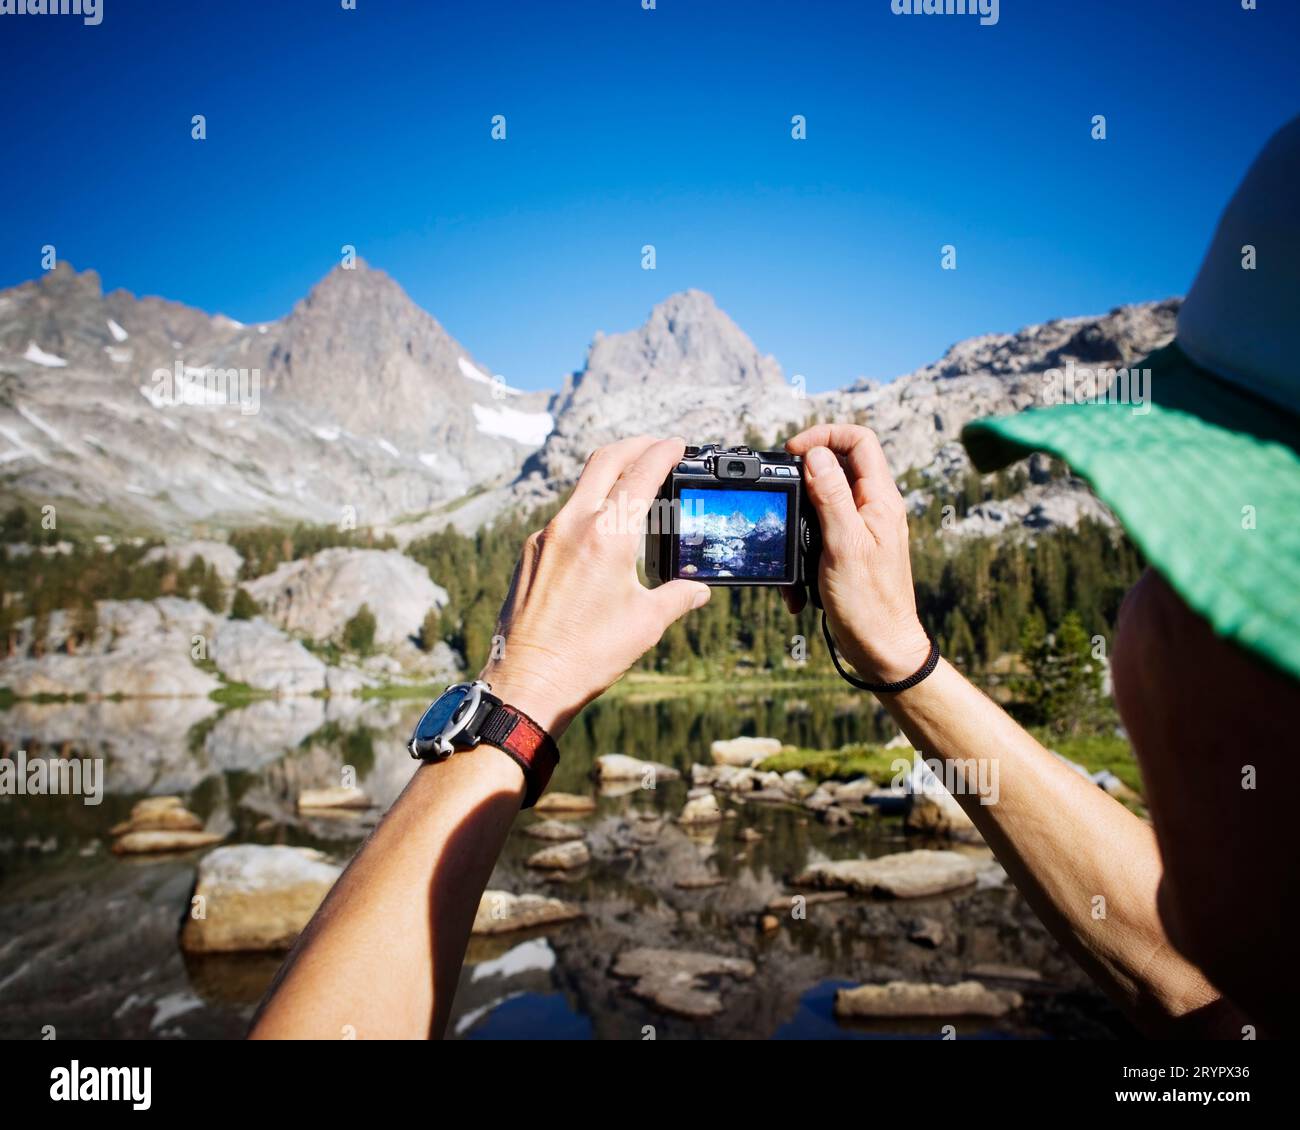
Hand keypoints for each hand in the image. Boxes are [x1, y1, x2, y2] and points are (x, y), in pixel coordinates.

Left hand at [479, 435, 710, 737]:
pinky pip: (564, 518)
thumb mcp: (646, 624)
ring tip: (633, 491)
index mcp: (607, 535)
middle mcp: (572, 525)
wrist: (527, 680)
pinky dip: (589, 511)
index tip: (678, 445)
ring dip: (609, 479)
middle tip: (656, 446)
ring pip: (582, 489)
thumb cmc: (587, 655)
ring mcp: (545, 537)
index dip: (663, 453)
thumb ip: (678, 597)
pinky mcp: (530, 554)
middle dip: (634, 446)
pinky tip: (602, 533)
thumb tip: (698, 590)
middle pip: (605, 461)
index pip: (641, 474)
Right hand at [783, 424, 931, 685]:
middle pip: (838, 466)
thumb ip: (831, 496)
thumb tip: (816, 454)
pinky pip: (820, 534)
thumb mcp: (843, 544)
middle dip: (804, 478)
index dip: (825, 435)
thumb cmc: (869, 603)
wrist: (882, 648)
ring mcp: (862, 529)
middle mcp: (874, 508)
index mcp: (880, 499)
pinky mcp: (849, 550)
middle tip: (783, 493)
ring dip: (799, 521)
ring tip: (789, 545)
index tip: (795, 452)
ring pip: (823, 502)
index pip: (859, 441)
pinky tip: (798, 581)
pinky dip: (803, 551)